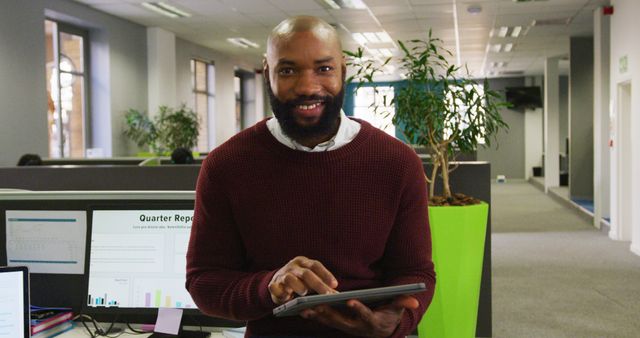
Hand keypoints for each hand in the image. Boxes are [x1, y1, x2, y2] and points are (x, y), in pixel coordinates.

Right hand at [268, 256, 337, 304]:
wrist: (277, 282)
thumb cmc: (299, 281)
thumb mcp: (310, 281)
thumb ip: (321, 285)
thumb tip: (336, 295)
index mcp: (303, 262)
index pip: (316, 265)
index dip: (326, 274)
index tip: (335, 284)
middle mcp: (292, 266)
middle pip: (306, 273)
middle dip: (317, 284)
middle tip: (327, 295)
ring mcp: (281, 275)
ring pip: (289, 278)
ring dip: (298, 286)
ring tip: (304, 293)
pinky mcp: (272, 284)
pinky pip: (275, 287)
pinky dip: (280, 292)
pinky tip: (286, 298)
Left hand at [300, 295, 418, 337]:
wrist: (382, 331)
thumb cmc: (389, 316)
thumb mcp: (397, 309)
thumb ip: (403, 303)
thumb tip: (414, 299)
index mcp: (371, 322)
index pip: (365, 316)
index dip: (359, 309)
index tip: (351, 301)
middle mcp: (357, 327)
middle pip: (341, 321)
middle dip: (329, 313)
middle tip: (317, 304)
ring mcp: (346, 327)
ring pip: (330, 322)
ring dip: (317, 315)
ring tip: (305, 307)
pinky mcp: (338, 324)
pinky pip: (325, 320)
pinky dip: (314, 315)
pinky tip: (302, 309)